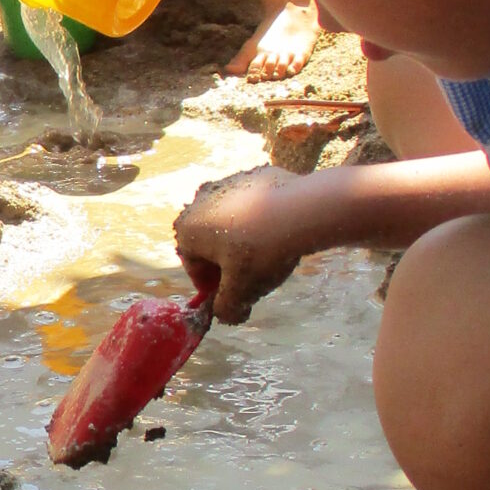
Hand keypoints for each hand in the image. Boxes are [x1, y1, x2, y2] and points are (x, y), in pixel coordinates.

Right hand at [174, 167, 308, 322]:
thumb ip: (227, 310)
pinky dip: (260, 219)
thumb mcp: (242, 292)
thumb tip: (226, 315)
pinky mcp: (255, 175)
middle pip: (210, 241)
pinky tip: (280, 232)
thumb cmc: (261, 253)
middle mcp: (200, 201)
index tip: (230, 294)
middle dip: (226, 261)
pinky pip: (252, 204)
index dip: (211, 285)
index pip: (193, 266)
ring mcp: (228, 182)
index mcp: (188, 229)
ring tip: (269, 254)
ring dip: (242, 239)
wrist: (302, 210)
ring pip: (230, 221)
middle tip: (250, 277)